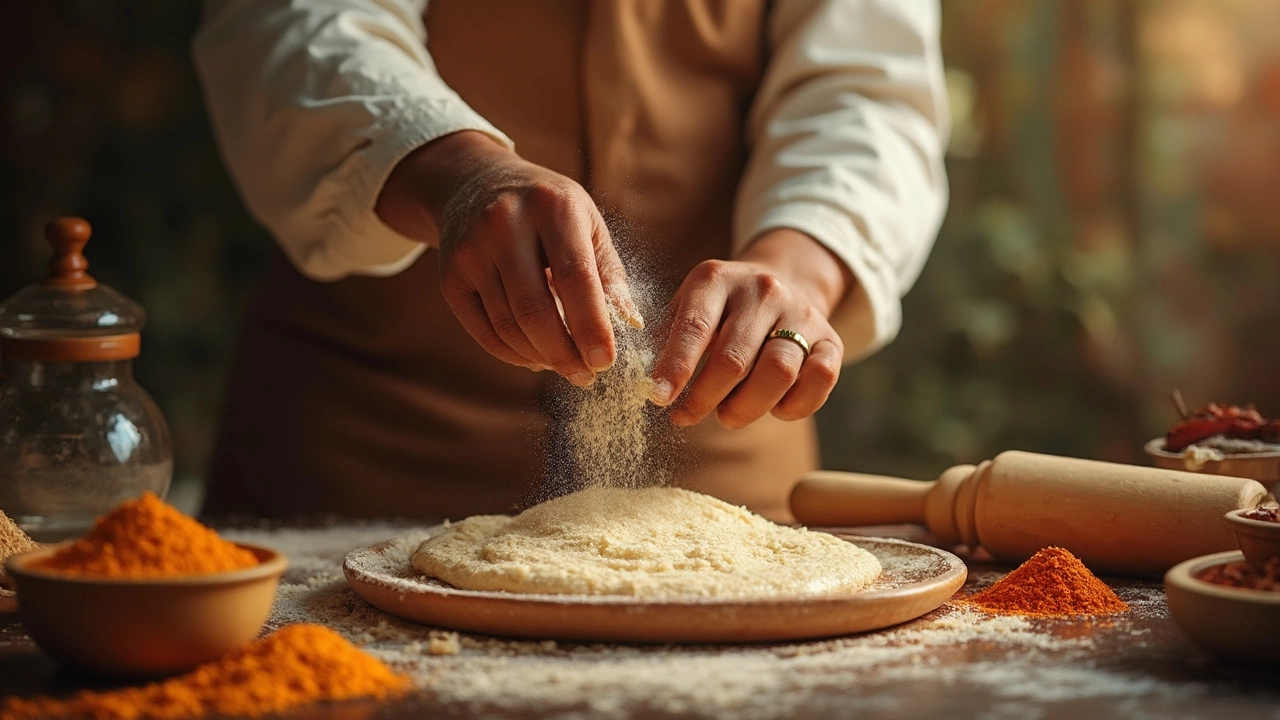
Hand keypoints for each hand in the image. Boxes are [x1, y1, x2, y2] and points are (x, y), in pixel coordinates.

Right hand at [376, 131, 641, 385]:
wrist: (477, 183)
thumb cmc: (548, 210)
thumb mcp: (586, 222)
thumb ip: (609, 273)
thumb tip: (629, 326)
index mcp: (552, 206)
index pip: (575, 278)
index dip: (592, 326)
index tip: (605, 361)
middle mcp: (505, 224)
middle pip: (535, 310)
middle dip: (565, 353)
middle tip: (586, 374)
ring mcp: (472, 250)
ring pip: (508, 326)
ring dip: (541, 356)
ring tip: (565, 364)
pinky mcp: (450, 276)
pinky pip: (484, 331)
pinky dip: (514, 354)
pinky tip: (536, 356)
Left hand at [647, 230, 851, 427]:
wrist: (781, 283)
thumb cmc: (718, 310)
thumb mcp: (685, 308)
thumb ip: (662, 340)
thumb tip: (638, 382)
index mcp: (716, 279)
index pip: (694, 327)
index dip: (675, 368)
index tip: (659, 399)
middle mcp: (762, 289)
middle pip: (735, 359)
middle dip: (706, 398)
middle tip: (688, 416)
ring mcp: (800, 312)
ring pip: (779, 372)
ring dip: (747, 407)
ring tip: (727, 414)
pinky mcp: (831, 337)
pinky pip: (820, 379)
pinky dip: (794, 407)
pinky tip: (772, 408)